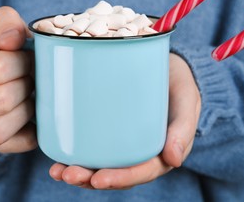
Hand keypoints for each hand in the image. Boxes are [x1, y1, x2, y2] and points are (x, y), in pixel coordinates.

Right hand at [0, 6, 36, 152]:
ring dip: (26, 111)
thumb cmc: (12, 56)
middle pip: (1, 100)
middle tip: (33, 79)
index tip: (30, 60)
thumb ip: (7, 24)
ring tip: (31, 98)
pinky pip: (15, 144)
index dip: (24, 64)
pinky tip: (34, 117)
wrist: (9, 80)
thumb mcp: (8, 33)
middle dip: (26, 88)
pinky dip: (32, 132)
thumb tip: (12, 37)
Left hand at [49, 53, 200, 188]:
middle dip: (90, 179)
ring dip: (79, 172)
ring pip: (101, 164)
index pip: (140, 171)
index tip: (98, 178)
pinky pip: (92, 145)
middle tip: (68, 174)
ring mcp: (122, 142)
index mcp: (160, 151)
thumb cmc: (178, 83)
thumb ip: (184, 126)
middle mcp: (139, 151)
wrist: (166, 65)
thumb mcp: (187, 100)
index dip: (120, 178)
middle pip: (115, 173)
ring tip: (57, 171)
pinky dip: (75, 152)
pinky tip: (57, 153)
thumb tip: (173, 160)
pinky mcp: (109, 128)